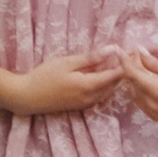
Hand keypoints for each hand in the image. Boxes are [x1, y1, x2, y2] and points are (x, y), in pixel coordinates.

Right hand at [0, 49, 127, 116]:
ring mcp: (85, 104)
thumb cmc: (44, 76)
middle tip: (126, 56)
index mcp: (89, 86)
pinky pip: (99, 95)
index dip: (125, 64)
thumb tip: (112, 50)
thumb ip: (90, 58)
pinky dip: (105, 85)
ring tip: (116, 63)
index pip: (116, 75)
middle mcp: (91, 98)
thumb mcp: (66, 63)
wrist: (26, 97)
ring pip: (108, 91)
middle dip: (123, 71)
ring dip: (114, 78)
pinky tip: (102, 74)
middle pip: (114, 85)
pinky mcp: (80, 106)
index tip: (131, 52)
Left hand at [121, 48, 157, 126]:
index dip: (124, 61)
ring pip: (135, 92)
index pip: (132, 74)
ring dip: (136, 80)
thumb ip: (156, 64)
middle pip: (132, 83)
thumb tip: (139, 52)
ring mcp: (153, 113)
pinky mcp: (155, 117)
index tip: (119, 50)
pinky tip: (149, 81)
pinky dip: (140, 90)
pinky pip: (141, 101)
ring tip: (144, 66)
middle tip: (137, 54)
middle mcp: (152, 104)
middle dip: (132, 68)